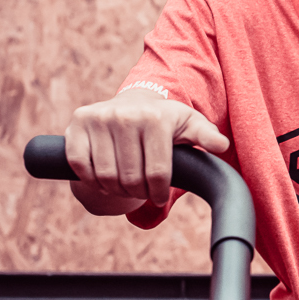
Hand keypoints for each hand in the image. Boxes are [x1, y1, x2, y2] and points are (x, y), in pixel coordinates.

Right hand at [66, 89, 229, 207]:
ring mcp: (98, 118)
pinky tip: (104, 178)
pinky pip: (79, 165)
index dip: (158, 192)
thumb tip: (221, 146)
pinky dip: (91, 179)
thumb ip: (206, 136)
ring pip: (105, 175)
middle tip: (142, 192)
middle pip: (130, 178)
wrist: (133, 103)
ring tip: (125, 186)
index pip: (157, 173)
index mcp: (155, 118)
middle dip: (138, 192)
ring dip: (115, 190)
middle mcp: (125, 115)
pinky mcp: (77, 124)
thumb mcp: (190, 125)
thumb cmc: (166, 121)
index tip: (159, 196)